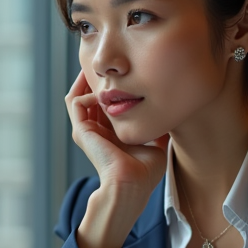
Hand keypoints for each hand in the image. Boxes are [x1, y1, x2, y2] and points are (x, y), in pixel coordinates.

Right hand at [65, 72, 167, 247]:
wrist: (132, 184)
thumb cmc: (145, 172)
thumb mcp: (155, 142)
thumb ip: (157, 126)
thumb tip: (172, 113)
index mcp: (110, 136)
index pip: (104, 106)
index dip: (111, 89)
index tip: (124, 73)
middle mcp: (95, 132)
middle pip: (89, 98)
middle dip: (96, 80)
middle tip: (108, 63)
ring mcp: (86, 131)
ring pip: (77, 97)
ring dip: (85, 81)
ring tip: (96, 66)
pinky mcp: (81, 131)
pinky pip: (75, 102)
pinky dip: (83, 89)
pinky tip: (101, 85)